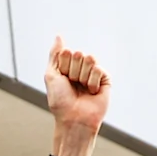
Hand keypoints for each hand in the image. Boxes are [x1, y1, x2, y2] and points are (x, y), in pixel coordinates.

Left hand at [45, 38, 108, 155]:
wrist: (74, 119)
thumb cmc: (60, 102)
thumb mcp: (51, 75)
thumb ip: (55, 54)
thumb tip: (59, 36)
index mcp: (67, 66)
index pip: (66, 52)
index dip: (62, 66)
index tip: (62, 80)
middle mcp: (80, 68)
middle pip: (78, 53)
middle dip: (73, 71)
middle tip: (73, 85)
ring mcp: (93, 73)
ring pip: (89, 58)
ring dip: (82, 76)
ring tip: (82, 89)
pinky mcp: (105, 79)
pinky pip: (98, 69)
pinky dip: (92, 81)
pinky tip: (92, 92)